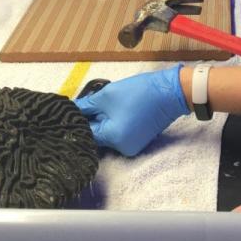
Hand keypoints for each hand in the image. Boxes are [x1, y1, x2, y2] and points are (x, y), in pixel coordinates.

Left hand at [74, 66, 188, 156]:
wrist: (170, 91)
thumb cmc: (139, 92)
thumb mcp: (107, 95)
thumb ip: (86, 105)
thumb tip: (70, 110)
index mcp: (114, 139)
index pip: (86, 133)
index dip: (78, 121)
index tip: (70, 111)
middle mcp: (123, 149)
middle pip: (97, 136)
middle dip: (92, 119)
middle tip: (87, 103)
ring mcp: (132, 146)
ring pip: (108, 134)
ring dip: (103, 120)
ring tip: (103, 104)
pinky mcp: (139, 140)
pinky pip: (119, 133)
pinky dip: (115, 122)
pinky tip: (117, 109)